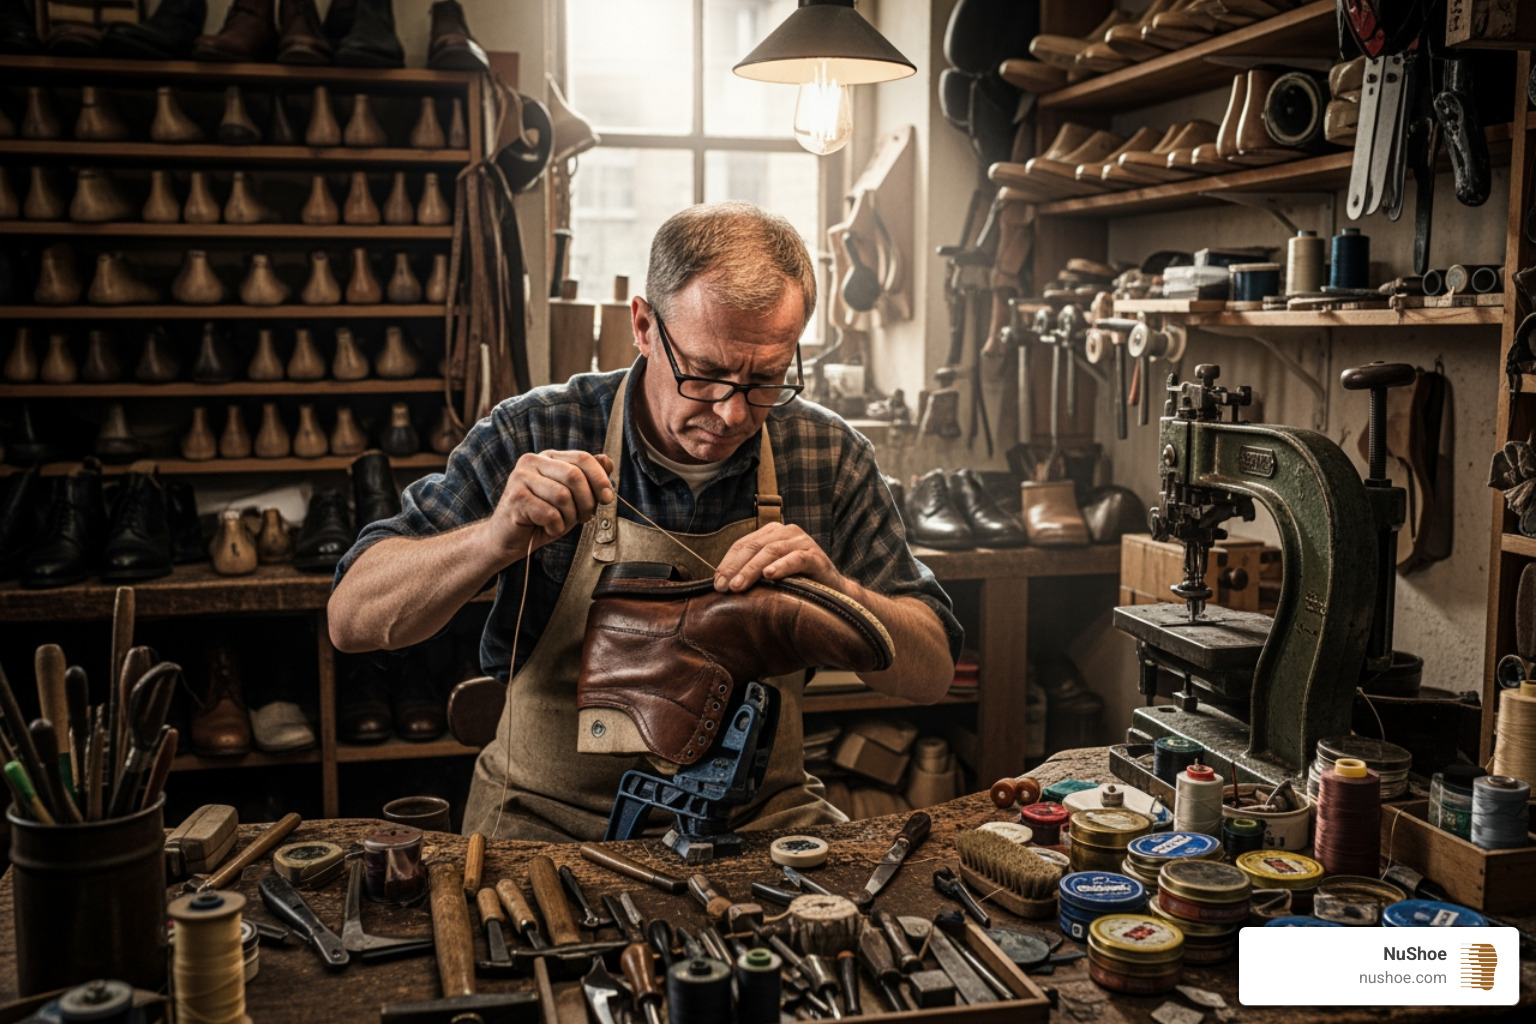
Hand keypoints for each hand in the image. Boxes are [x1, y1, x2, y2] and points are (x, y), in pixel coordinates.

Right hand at [492, 450, 613, 556]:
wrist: (508, 539)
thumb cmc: (542, 518)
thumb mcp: (571, 498)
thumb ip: (587, 479)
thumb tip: (607, 461)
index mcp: (548, 457)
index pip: (582, 458)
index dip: (600, 479)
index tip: (607, 498)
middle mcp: (532, 461)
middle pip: (575, 476)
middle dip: (586, 502)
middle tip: (583, 517)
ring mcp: (521, 478)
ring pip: (563, 496)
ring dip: (570, 517)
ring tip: (562, 523)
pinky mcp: (516, 498)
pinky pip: (550, 513)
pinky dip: (556, 526)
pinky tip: (549, 528)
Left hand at [713, 522, 846, 593]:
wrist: (833, 593)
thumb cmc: (797, 583)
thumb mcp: (770, 574)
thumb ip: (750, 573)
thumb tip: (719, 583)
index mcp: (772, 533)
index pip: (743, 544)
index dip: (727, 563)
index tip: (716, 583)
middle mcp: (787, 532)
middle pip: (754, 546)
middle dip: (735, 567)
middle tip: (723, 587)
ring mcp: (803, 541)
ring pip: (772, 551)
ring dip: (752, 569)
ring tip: (739, 585)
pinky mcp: (816, 556)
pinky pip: (796, 559)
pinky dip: (782, 566)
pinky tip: (769, 575)